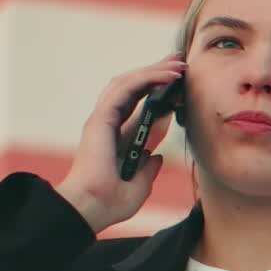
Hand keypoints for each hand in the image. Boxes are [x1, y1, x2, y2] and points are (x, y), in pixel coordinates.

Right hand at [54, 54, 185, 232]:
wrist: (92, 209)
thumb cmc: (110, 202)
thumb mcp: (140, 184)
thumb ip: (148, 167)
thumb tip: (156, 155)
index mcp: (117, 137)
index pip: (139, 105)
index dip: (158, 91)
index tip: (179, 84)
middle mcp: (108, 124)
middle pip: (133, 88)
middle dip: (156, 72)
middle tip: (178, 61)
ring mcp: (103, 119)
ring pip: (129, 83)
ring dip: (154, 70)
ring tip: (177, 64)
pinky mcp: (101, 118)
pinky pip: (126, 89)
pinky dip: (147, 78)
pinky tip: (168, 76)